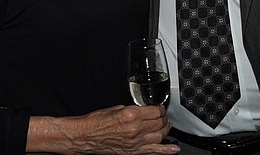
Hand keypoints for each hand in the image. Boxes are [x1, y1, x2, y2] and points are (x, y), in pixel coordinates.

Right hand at [29, 105, 177, 153]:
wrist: (85, 136)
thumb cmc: (97, 122)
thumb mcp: (117, 108)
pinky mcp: (132, 152)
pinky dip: (165, 151)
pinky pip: (153, 151)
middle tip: (163, 117)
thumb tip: (145, 111)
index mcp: (131, 115)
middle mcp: (135, 129)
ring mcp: (135, 142)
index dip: (160, 109)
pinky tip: (173, 149)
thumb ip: (134, 110)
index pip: (156, 111)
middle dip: (164, 119)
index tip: (160, 109)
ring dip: (165, 131)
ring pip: (159, 136)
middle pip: (159, 123)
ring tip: (166, 127)